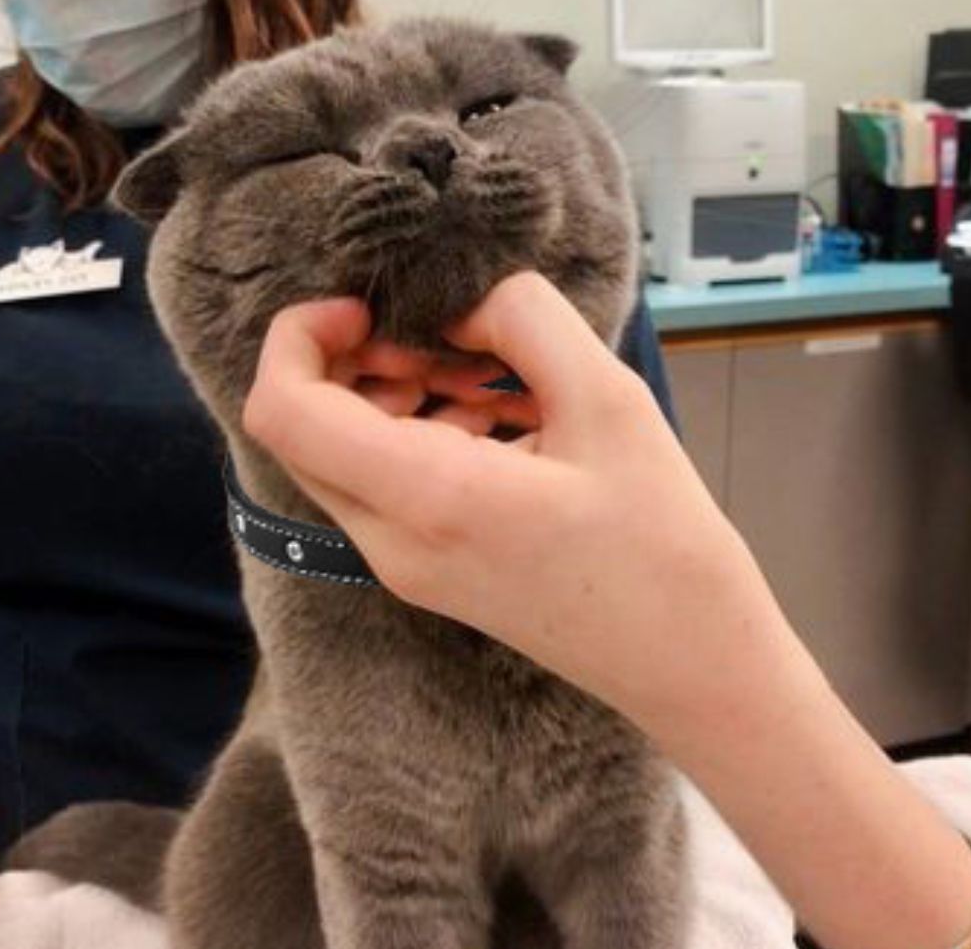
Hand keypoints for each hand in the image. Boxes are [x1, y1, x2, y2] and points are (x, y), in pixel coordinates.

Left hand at [244, 271, 777, 722]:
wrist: (688, 665)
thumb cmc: (662, 543)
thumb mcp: (608, 400)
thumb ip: (524, 321)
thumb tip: (463, 306)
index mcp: (428, 496)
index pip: (282, 410)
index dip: (299, 337)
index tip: (366, 309)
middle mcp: (393, 541)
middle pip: (302, 429)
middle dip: (353, 361)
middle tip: (441, 340)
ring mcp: (404, 567)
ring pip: (342, 456)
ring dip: (394, 395)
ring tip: (488, 381)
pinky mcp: (428, 574)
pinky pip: (386, 486)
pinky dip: (420, 435)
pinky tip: (501, 421)